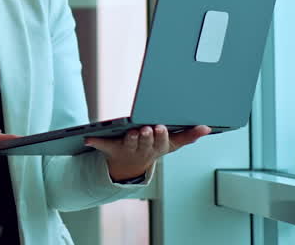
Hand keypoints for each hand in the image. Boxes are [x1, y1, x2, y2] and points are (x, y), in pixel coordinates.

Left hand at [85, 124, 210, 180]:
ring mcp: (127, 149)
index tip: (161, 127)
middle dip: (147, 136)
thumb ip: (189, 135)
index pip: (161, 143)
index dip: (160, 136)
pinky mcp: (111, 148)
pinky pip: (102, 145)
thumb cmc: (152, 148)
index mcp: (157, 148)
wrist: (129, 166)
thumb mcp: (172, 144)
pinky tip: (87, 139)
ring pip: (129, 143)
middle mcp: (143, 150)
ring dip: (130, 138)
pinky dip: (94, 142)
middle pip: (145, 143)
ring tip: (130, 130)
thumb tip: (207, 127)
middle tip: (147, 128)